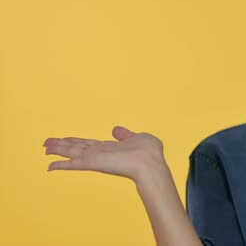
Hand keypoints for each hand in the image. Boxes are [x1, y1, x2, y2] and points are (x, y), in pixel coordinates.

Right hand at [44, 126, 165, 181]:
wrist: (150, 163)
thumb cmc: (149, 152)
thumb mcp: (138, 137)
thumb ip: (125, 134)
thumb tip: (116, 129)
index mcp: (110, 148)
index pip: (89, 144)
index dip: (77, 142)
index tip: (66, 140)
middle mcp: (100, 153)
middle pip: (77, 148)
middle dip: (62, 145)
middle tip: (47, 144)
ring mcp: (96, 158)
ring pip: (72, 153)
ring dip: (58, 150)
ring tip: (44, 149)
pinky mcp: (93, 163)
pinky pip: (74, 163)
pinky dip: (61, 165)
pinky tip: (50, 166)